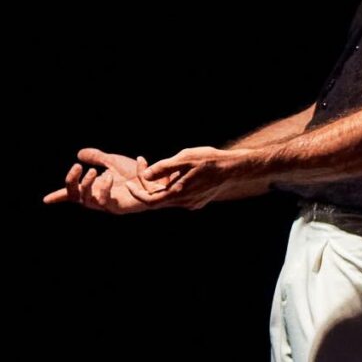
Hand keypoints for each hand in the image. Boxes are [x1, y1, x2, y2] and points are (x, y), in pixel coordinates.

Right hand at [44, 148, 163, 213]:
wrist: (159, 178)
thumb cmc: (137, 173)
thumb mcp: (113, 161)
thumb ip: (97, 157)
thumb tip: (79, 153)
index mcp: (95, 189)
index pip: (74, 194)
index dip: (59, 196)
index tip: (45, 200)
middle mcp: (100, 199)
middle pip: (76, 198)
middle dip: (73, 183)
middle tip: (79, 167)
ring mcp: (110, 205)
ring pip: (90, 202)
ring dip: (89, 186)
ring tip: (95, 171)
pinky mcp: (122, 208)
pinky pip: (107, 202)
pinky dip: (106, 188)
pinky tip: (111, 176)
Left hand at [141, 145, 255, 208]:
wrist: (233, 168)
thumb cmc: (209, 160)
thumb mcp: (185, 158)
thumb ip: (164, 167)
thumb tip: (145, 175)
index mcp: (179, 193)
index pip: (150, 200)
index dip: (136, 193)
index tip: (128, 183)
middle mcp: (184, 202)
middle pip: (158, 198)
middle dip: (148, 183)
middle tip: (145, 164)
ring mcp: (192, 203)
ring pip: (169, 196)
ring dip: (161, 184)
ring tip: (165, 166)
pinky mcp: (198, 201)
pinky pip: (179, 196)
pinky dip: (173, 186)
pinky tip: (180, 173)